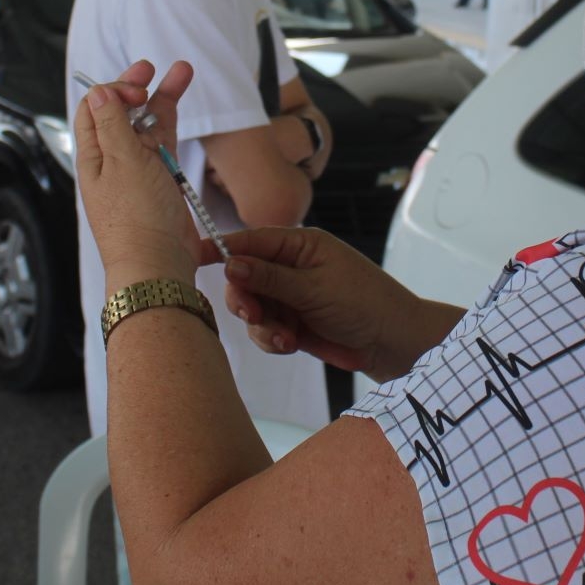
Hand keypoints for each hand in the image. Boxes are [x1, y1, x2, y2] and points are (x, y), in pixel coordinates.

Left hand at [75, 60, 203, 278]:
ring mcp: (138, 172)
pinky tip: (178, 108)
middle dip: (137, 88)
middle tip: (151, 68)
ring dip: (162, 100)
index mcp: (93, 156)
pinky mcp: (160, 183)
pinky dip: (171, 125)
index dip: (114, 90)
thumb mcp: (121, 162)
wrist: (157, 265)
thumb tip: (100, 92)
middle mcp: (112, 161)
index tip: (138, 89)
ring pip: (147, 127)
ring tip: (183, 73)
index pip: (95, 109)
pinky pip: (163, 147)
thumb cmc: (135, 220)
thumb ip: (112, 124)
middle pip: (121, 114)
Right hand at [218, 227, 445, 382]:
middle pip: (245, 278)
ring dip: (262, 326)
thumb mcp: (313, 288)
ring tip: (284, 339)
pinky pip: (266, 329)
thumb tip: (229, 263)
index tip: (192, 256)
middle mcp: (292, 266)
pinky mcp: (294, 322)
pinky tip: (290, 344)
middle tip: (252, 316)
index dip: (220, 248)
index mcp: (300, 244)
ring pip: (253, 308)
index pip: (251, 240)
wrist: (393, 342)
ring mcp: (292, 295)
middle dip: (245, 299)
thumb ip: (269, 277)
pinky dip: (272, 338)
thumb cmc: (363, 303)